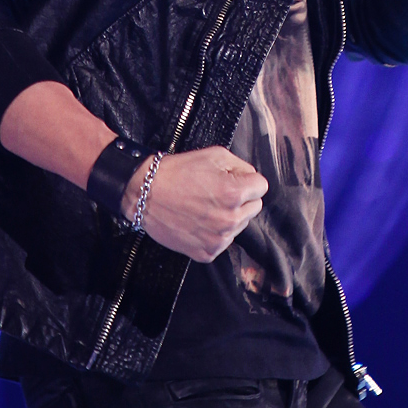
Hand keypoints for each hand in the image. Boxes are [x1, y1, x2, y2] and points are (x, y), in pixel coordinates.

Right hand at [121, 146, 267, 262]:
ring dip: (229, 216)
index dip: (248, 180)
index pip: (262, 187)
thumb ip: (241, 166)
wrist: (144, 195)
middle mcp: (229, 219)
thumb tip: (252, 177)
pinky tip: (199, 221)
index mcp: (234, 193)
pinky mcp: (206, 252)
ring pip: (240, 225)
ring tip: (205, 206)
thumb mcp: (214, 155)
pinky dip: (215, 232)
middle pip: (254, 208)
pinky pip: (223, 241)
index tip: (234, 180)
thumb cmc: (177, 173)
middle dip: (241, 199)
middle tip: (216, 192)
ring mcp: (218, 239)